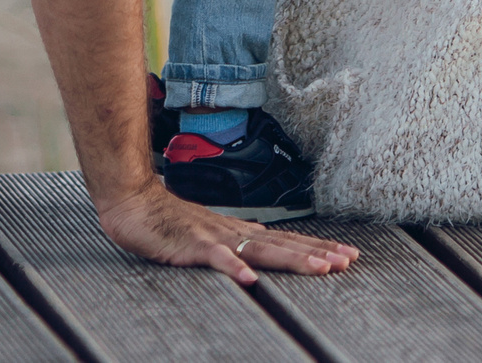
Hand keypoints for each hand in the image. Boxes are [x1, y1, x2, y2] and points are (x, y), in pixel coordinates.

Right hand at [95, 179, 358, 283]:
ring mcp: (215, 237)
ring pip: (261, 249)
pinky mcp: (191, 245)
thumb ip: (237, 242)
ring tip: (320, 268)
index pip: (287, 239)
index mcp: (240, 231)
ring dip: (292, 259)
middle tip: (348, 260)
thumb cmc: (168, 221)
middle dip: (318, 254)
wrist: (134, 202)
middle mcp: (234, 232)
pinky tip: (249, 279)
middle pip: (284, 244)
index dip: (318, 248)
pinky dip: (233, 268)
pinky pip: (216, 258)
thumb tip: (265, 247)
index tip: (347, 254)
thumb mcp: (210, 234)